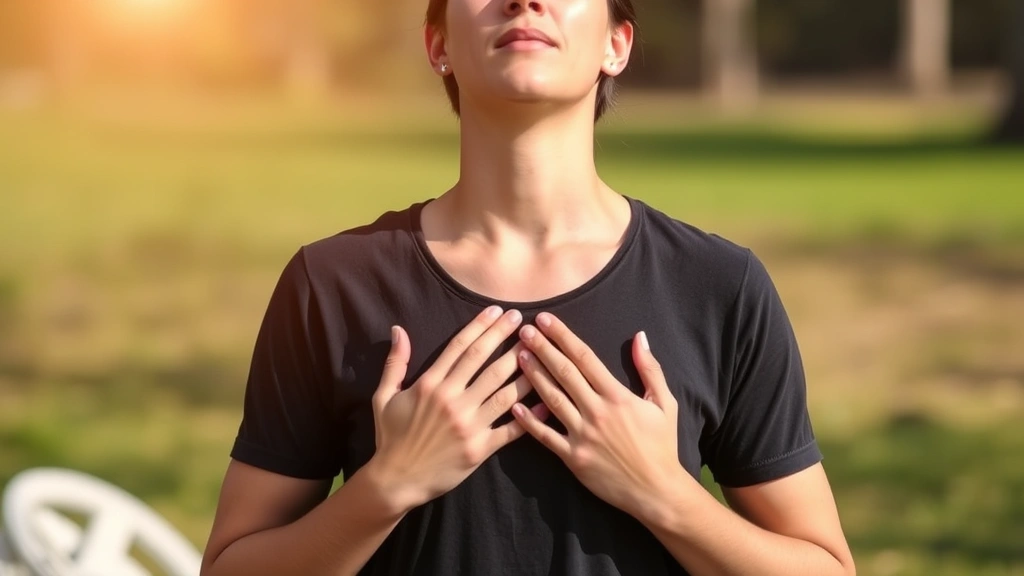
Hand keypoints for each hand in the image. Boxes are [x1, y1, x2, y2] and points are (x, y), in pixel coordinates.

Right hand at [367, 306, 542, 511]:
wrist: (396, 480)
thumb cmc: (390, 437)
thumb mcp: (384, 397)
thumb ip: (395, 363)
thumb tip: (399, 330)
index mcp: (430, 384)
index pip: (460, 347)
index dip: (481, 326)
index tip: (497, 311)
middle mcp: (452, 400)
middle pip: (485, 361)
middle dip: (506, 337)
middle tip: (524, 320)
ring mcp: (468, 424)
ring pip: (504, 391)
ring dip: (524, 370)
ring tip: (541, 353)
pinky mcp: (480, 448)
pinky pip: (510, 429)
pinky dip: (530, 416)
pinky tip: (546, 401)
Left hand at [512, 312, 683, 521]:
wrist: (657, 490)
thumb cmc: (662, 446)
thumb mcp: (665, 404)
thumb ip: (650, 369)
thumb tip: (640, 337)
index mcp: (617, 396)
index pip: (584, 357)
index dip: (563, 336)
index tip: (546, 320)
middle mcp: (597, 412)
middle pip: (563, 373)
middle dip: (542, 349)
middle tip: (523, 331)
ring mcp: (583, 435)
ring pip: (551, 399)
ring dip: (533, 376)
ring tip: (517, 357)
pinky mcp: (573, 458)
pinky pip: (546, 436)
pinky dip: (528, 422)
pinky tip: (514, 406)